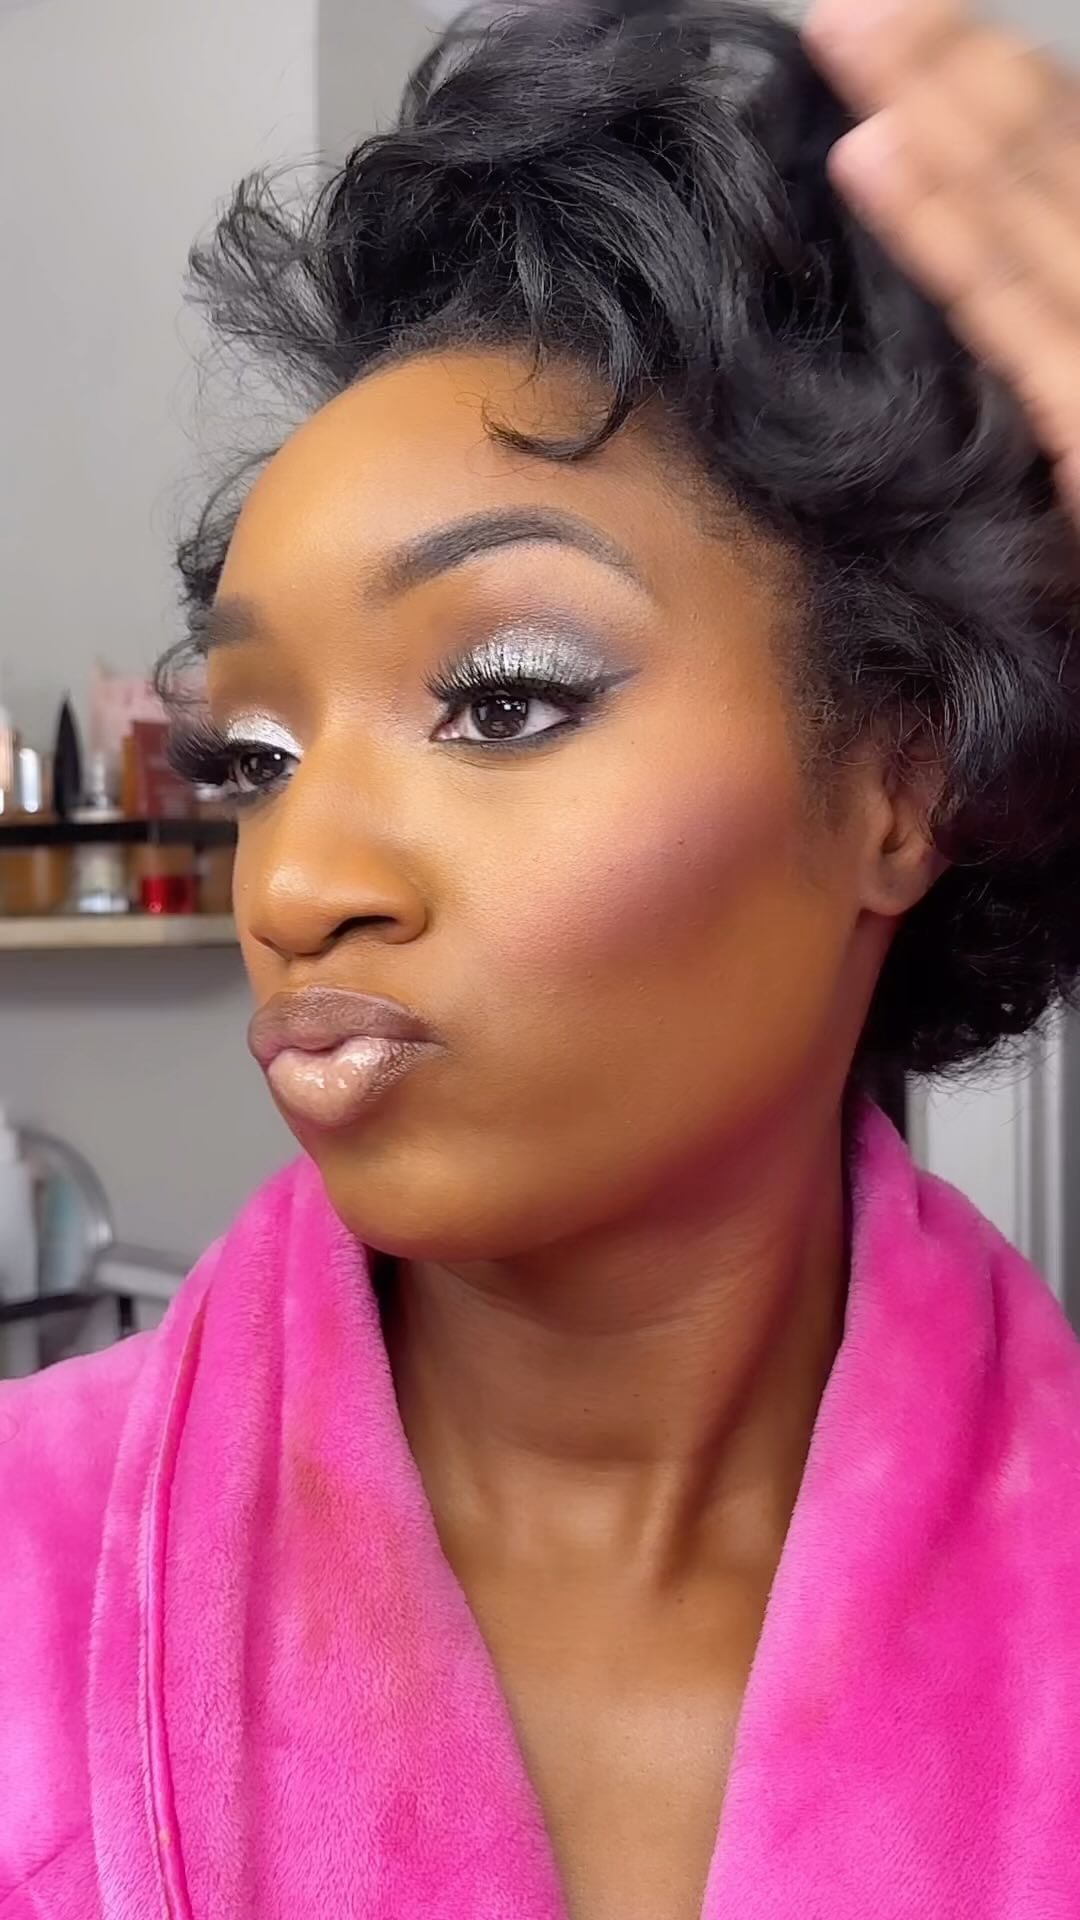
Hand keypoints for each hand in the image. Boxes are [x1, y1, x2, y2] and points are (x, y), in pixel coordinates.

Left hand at [803, 0, 1079, 527]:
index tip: (920, 44)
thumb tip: (1016, 278)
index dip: (999, 98)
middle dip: (956, 68)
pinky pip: (1016, 314)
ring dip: (939, 104)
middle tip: (856, 4)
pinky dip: (946, 230)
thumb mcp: (1073, 434)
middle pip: (1060, 156)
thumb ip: (1056, 343)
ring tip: (846, 27)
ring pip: (1035, 204)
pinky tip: (874, 154)